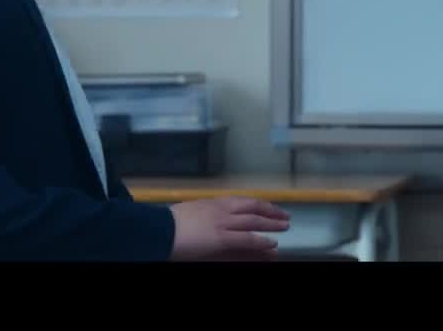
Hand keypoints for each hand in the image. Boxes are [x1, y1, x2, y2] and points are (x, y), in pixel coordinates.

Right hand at [170, 196, 290, 260]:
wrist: (158, 229)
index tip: (268, 206)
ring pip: (253, 220)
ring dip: (271, 223)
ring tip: (285, 226)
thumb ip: (204, 213)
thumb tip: (209, 217)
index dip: (257, 203)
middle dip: (270, 210)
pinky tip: (272, 243)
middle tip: (284, 215)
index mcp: (211, 202)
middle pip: (252, 206)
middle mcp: (220, 209)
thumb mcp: (189, 213)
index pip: (241, 201)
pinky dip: (260, 240)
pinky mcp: (221, 237)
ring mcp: (222, 222)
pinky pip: (246, 238)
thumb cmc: (167, 224)